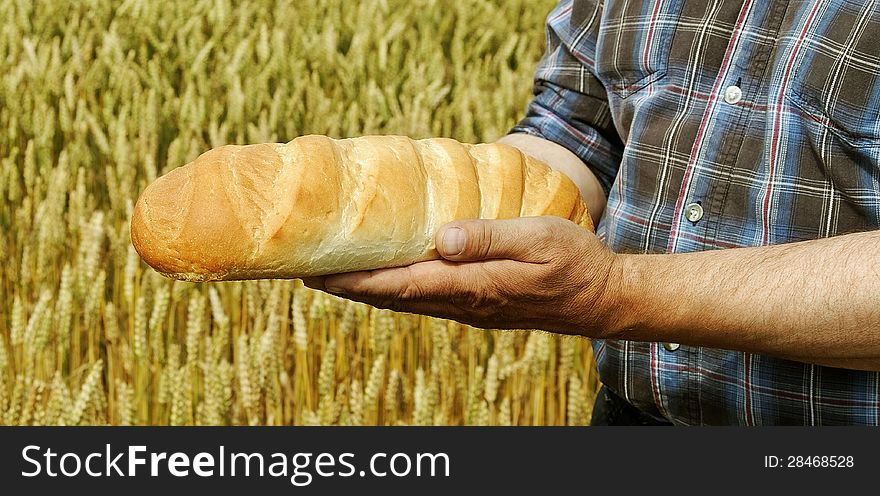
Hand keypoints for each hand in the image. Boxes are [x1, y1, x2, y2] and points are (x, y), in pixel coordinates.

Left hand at [303, 216, 621, 336]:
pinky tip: (389, 278)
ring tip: (336, 275)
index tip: (318, 275)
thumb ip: (490, 237)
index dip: (357, 282)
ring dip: (368, 292)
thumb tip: (442, 237)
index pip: (402, 286)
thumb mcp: (539, 239)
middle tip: (308, 272)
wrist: (601, 300)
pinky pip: (425, 300)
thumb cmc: (575, 263)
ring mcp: (471, 308)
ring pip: (407, 302)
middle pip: (394, 299)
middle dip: (350, 288)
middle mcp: (465, 303)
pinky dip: (396, 291)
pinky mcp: (479, 305)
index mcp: (474, 286)